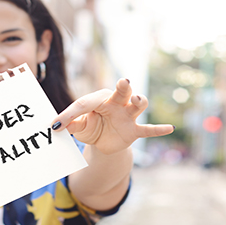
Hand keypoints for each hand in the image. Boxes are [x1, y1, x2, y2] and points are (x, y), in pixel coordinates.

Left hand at [52, 78, 173, 154]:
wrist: (103, 142)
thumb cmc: (91, 127)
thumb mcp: (78, 127)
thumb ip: (71, 124)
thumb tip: (56, 126)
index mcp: (99, 99)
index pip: (84, 103)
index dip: (69, 114)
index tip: (56, 125)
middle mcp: (116, 103)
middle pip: (122, 91)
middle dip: (123, 86)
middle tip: (122, 82)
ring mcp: (127, 116)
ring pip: (137, 105)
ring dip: (139, 101)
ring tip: (137, 100)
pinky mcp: (134, 130)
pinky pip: (148, 129)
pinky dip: (158, 129)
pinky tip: (169, 128)